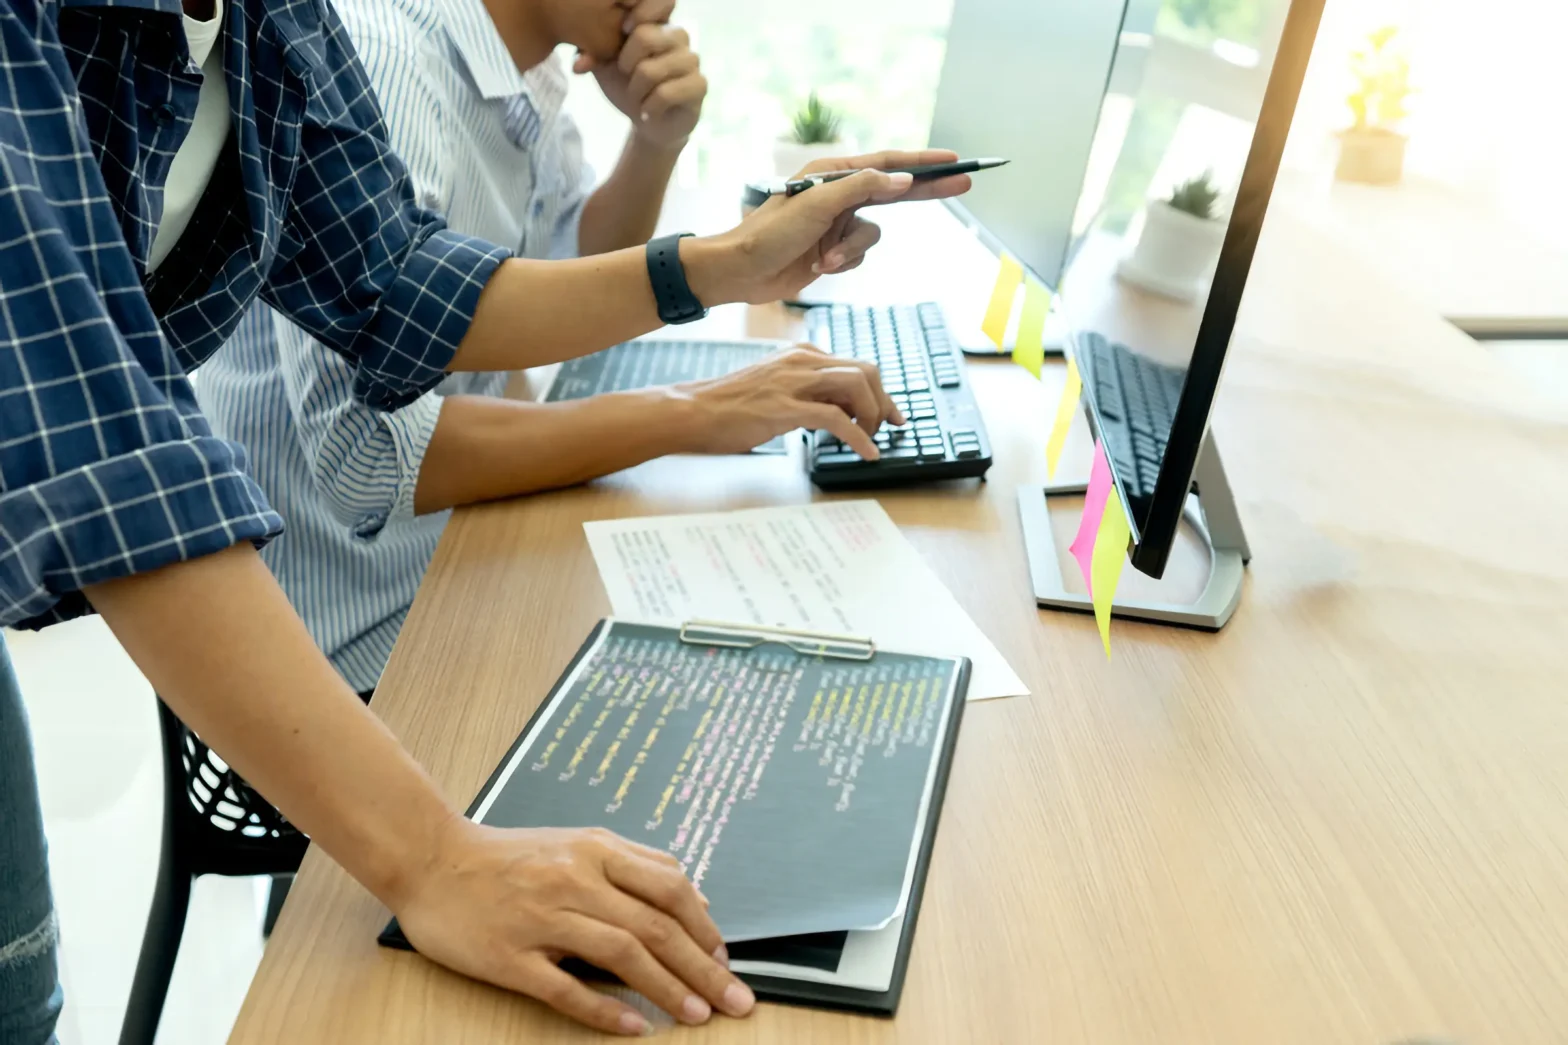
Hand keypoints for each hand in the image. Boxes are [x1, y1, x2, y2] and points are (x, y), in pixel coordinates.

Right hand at [395, 818, 754, 1035]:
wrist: (431, 859)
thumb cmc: (508, 856)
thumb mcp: (577, 844)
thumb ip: (634, 864)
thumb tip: (695, 896)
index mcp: (595, 851)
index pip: (669, 888)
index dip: (704, 927)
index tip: (725, 959)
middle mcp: (574, 880)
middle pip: (655, 925)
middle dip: (703, 967)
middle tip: (735, 1000)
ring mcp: (541, 918)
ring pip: (620, 953)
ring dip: (667, 988)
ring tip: (697, 1015)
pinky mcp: (508, 956)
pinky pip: (564, 988)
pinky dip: (605, 1009)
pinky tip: (634, 1026)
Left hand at [574, 0, 705, 150]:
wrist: (647, 120)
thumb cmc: (627, 86)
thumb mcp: (604, 67)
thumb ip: (591, 54)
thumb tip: (579, 64)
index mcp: (658, 24)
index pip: (650, 6)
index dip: (631, 21)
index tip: (620, 40)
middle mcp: (679, 36)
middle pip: (645, 37)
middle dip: (625, 65)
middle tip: (626, 77)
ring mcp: (692, 60)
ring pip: (652, 70)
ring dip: (636, 91)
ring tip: (638, 98)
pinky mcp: (699, 85)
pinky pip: (667, 93)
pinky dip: (650, 107)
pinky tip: (647, 113)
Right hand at [676, 345, 905, 458]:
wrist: (693, 411)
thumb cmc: (730, 406)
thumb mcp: (777, 388)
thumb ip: (808, 391)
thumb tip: (841, 410)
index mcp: (802, 354)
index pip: (857, 365)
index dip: (881, 392)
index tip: (892, 415)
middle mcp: (802, 360)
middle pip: (866, 370)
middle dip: (885, 402)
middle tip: (888, 428)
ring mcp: (793, 381)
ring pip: (856, 386)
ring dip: (873, 415)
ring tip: (870, 439)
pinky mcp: (784, 407)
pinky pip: (836, 418)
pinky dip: (858, 437)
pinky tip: (865, 452)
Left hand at [684, 149, 972, 305]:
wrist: (740, 272)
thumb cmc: (770, 232)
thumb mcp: (818, 204)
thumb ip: (863, 188)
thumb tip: (902, 180)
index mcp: (833, 172)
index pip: (888, 163)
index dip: (923, 163)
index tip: (953, 160)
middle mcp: (838, 194)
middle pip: (893, 192)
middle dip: (924, 193)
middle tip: (962, 185)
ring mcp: (836, 224)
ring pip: (872, 235)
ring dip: (851, 250)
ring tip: (824, 259)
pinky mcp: (832, 250)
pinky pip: (858, 256)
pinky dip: (843, 263)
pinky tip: (819, 267)